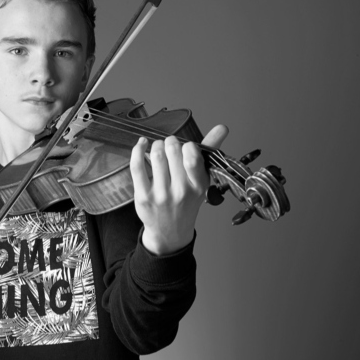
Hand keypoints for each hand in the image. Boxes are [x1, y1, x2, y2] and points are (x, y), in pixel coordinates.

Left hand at [129, 125, 228, 254]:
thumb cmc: (187, 201)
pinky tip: (141, 145)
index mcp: (198, 185)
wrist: (171, 231)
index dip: (187, 146)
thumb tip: (222, 127)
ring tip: (157, 148)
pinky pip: (137, 166)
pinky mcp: (143, 197)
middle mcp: (181, 191)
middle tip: (169, 146)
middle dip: (170, 142)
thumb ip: (210, 151)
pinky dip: (137, 150)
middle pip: (172, 151)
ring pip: (156, 156)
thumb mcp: (202, 180)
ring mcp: (161, 195)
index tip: (185, 148)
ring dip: (155, 145)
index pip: (192, 156)